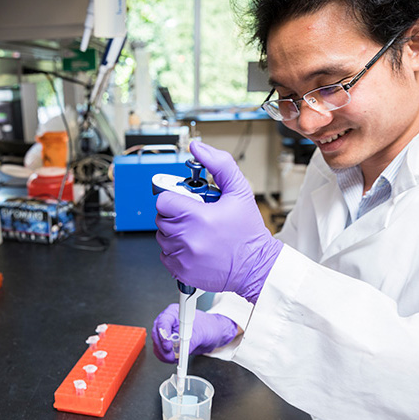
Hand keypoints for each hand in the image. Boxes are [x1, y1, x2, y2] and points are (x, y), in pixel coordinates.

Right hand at [151, 303, 237, 362]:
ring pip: (157, 344)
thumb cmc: (209, 326)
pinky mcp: (168, 342)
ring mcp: (167, 332)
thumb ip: (191, 342)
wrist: (213, 333)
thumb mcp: (202, 333)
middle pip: (157, 334)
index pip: (163, 322)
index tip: (168, 345)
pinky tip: (174, 358)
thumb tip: (182, 351)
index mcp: (174, 313)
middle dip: (163, 348)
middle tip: (172, 356)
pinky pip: (161, 351)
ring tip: (175, 358)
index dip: (163, 334)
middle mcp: (168, 321)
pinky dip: (165, 357)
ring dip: (164, 354)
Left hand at [155, 141, 283, 301]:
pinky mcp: (181, 271)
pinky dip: (175, 251)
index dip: (173, 198)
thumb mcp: (240, 191)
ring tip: (196, 233)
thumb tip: (199, 148)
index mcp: (198, 216)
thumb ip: (220, 165)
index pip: (163, 200)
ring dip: (174, 233)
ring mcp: (183, 256)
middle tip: (195, 217)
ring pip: (162, 237)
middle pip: (161, 218)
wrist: (257, 266)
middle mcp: (187, 237)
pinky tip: (195, 247)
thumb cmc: (248, 232)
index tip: (185, 202)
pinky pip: (165, 256)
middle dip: (175, 214)